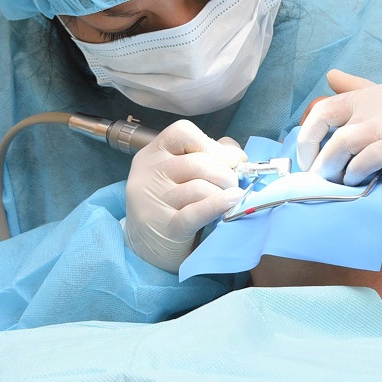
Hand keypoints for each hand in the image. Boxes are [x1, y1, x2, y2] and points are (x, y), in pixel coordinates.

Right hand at [125, 119, 246, 271]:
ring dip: (223, 193)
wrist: (146, 248)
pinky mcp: (165, 227)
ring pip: (200, 187)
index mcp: (152, 154)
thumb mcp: (180, 174)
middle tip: (234, 184)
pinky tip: (232, 201)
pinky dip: (219, 205)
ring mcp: (154, 201)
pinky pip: (197, 211)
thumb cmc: (171, 205)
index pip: (182, 132)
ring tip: (229, 198)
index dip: (212, 144)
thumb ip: (207, 154)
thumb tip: (235, 151)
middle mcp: (148, 174)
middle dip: (226, 172)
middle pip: (197, 162)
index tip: (231, 159)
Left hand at [296, 70, 381, 188]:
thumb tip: (331, 75)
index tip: (307, 156)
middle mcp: (374, 103)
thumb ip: (359, 88)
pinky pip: (364, 160)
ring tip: (333, 181)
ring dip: (330, 166)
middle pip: (325, 120)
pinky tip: (357, 182)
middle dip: (311, 149)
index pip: (324, 107)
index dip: (308, 134)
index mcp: (370, 94)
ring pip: (341, 143)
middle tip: (313, 173)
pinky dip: (355, 173)